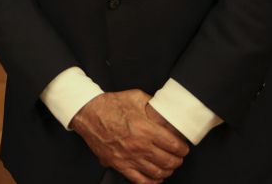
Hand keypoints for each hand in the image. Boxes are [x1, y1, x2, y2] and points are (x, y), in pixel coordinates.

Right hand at [71, 90, 188, 183]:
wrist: (88, 113)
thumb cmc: (109, 105)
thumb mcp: (135, 96)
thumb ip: (153, 104)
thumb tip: (165, 108)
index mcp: (145, 129)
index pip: (174, 145)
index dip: (183, 148)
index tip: (183, 147)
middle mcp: (139, 146)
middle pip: (169, 161)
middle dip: (178, 160)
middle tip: (178, 156)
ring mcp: (129, 158)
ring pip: (157, 173)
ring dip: (167, 171)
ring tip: (169, 166)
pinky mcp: (120, 164)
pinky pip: (140, 181)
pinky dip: (152, 181)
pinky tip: (155, 177)